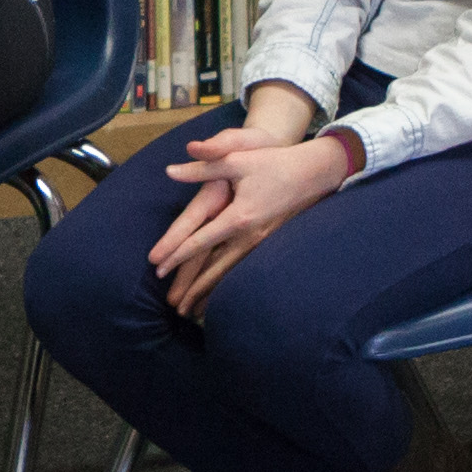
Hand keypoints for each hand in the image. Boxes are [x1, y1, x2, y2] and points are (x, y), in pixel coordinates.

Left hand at [152, 117, 352, 312]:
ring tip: (193, 311)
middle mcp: (250, 235)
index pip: (200, 241)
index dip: (177, 254)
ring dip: (212, 292)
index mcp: (238, 216)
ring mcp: (261, 242)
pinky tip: (221, 296)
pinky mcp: (269, 243)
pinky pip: (244, 269)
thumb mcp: (236, 159)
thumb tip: (169, 171)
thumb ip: (203, 167)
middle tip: (173, 305)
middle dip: (193, 287)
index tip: (157, 267)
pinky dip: (230, 285)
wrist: (314, 173)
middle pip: (216, 268)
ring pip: (232, 273)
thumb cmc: (273, 162)